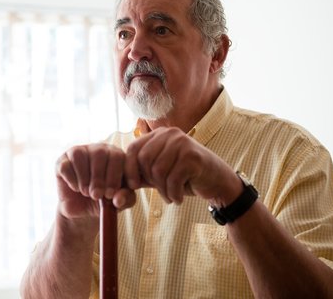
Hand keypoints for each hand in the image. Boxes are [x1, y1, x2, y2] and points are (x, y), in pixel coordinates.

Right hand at [55, 143, 136, 220]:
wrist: (83, 210)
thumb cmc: (105, 200)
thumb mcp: (120, 202)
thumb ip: (126, 199)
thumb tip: (118, 199)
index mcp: (115, 154)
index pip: (117, 156)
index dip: (114, 176)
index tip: (110, 194)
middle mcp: (97, 148)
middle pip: (99, 153)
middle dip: (98, 178)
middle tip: (96, 195)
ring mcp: (78, 152)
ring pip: (79, 155)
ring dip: (84, 178)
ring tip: (86, 192)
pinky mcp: (62, 161)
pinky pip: (65, 165)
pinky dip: (71, 179)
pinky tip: (76, 188)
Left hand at [124, 127, 240, 205]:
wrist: (216, 182)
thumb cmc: (185, 177)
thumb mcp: (159, 174)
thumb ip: (140, 172)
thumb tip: (115, 179)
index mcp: (159, 134)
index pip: (133, 148)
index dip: (129, 169)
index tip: (134, 186)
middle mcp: (170, 134)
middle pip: (144, 160)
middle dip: (149, 181)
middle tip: (161, 192)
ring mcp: (183, 143)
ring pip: (158, 171)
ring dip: (163, 190)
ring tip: (171, 196)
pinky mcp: (193, 157)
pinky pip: (172, 179)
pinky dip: (173, 194)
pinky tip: (179, 198)